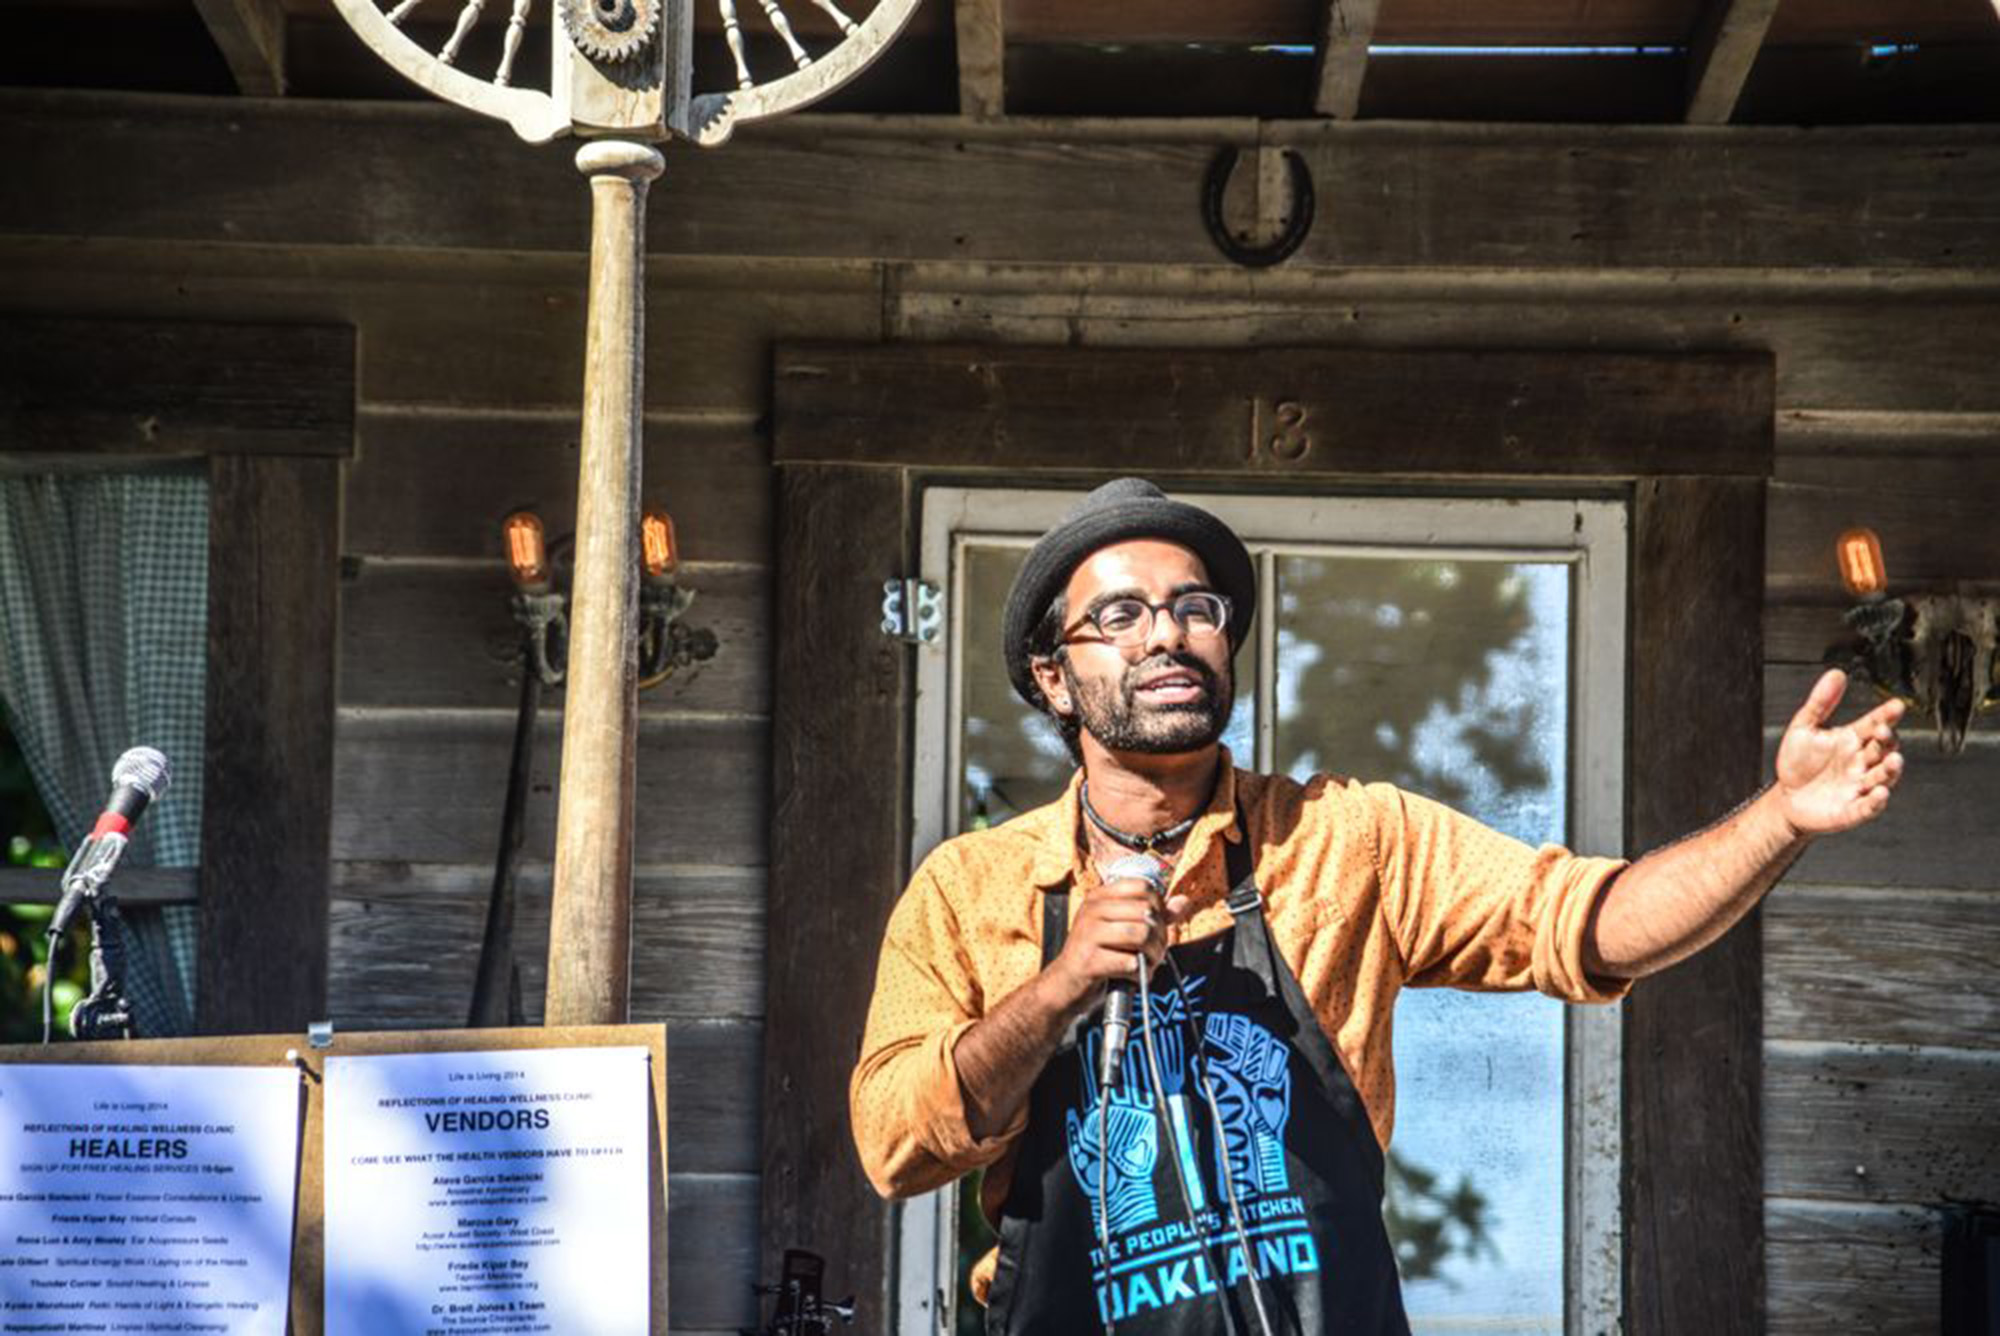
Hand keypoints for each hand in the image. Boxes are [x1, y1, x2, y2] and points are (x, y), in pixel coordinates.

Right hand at [1045, 871, 1191, 1017]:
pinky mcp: (1089, 961)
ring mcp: (1088, 934)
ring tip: (1147, 964)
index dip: (1159, 907)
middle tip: (1155, 952)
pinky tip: (1132, 976)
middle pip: (1146, 912)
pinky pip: (1130, 962)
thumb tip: (1183, 901)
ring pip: (1141, 934)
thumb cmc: (1097, 954)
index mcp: (1099, 897)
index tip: (1155, 927)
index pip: (1143, 887)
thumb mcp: (1121, 928)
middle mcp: (1091, 910)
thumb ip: (1153, 914)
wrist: (1065, 985)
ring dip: (1152, 955)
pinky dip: (1139, 974)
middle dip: (1160, 936)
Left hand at [1774, 669, 1905, 836]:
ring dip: (1891, 769)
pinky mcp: (1853, 810)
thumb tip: (1836, 674)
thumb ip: (1820, 702)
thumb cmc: (1798, 763)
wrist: (1786, 798)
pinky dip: (1876, 801)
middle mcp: (1862, 762)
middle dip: (1887, 741)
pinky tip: (1880, 792)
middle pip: (1883, 749)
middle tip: (1883, 731)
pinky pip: (1869, 806)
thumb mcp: (1804, 728)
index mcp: (1853, 740)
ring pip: (1883, 777)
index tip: (1896, 705)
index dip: (1887, 715)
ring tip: (1894, 759)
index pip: (1875, 724)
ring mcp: (1860, 786)